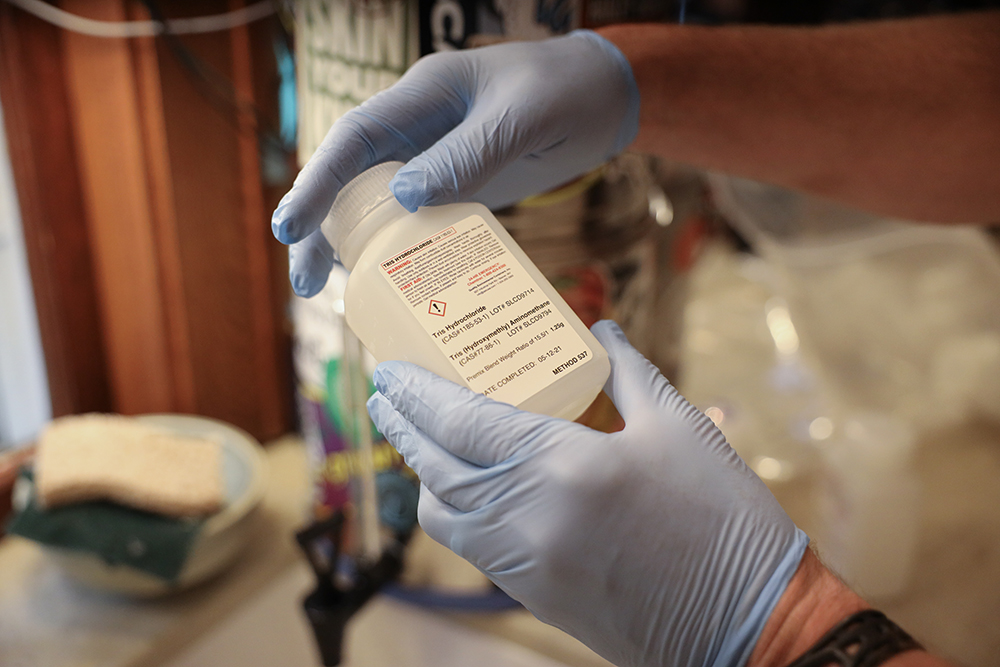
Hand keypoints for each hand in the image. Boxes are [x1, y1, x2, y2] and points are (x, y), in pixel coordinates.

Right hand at [271, 31, 638, 296]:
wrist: (605, 99)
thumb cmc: (567, 94)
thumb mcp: (523, 118)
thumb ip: (468, 154)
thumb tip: (404, 199)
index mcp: (423, 95)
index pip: (355, 139)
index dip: (318, 182)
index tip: (290, 228)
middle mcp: (417, 126)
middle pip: (350, 177)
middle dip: (319, 228)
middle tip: (304, 283)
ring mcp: (434, 158)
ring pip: (375, 203)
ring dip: (351, 245)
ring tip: (331, 292)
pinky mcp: (456, 185)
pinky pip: (414, 219)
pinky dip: (397, 250)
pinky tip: (389, 283)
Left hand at [367, 320, 808, 666]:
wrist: (748, 627)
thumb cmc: (722, 521)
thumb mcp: (680, 427)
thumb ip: (628, 373)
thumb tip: (600, 334)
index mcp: (563, 467)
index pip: (461, 422)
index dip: (418, 394)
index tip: (390, 370)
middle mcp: (528, 518)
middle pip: (436, 469)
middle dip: (404, 428)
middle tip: (388, 394)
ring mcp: (525, 565)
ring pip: (443, 516)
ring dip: (424, 474)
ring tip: (427, 439)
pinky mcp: (534, 595)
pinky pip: (470, 547)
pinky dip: (454, 511)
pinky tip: (471, 488)